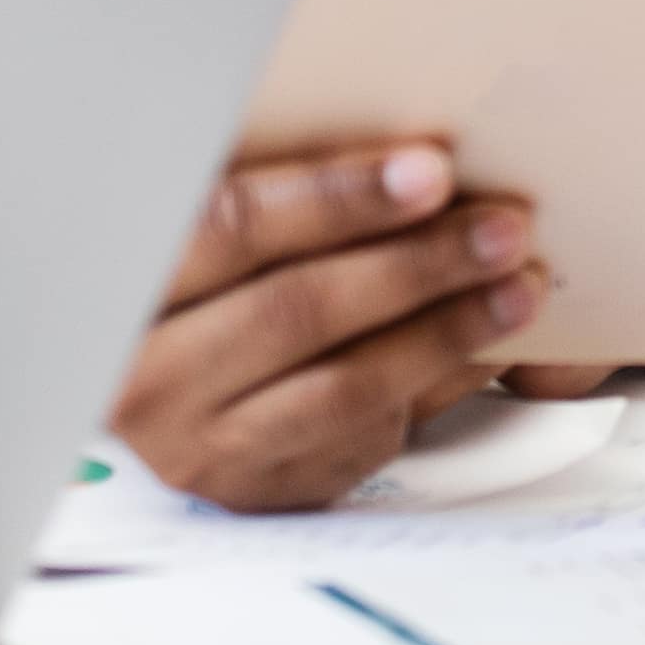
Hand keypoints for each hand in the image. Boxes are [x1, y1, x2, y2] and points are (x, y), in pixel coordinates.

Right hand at [115, 142, 556, 515]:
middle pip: (299, 311)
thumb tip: (415, 153)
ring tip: (518, 285)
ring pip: (344, 386)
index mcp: (126, 280)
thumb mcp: (200, 220)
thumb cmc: (194, 283)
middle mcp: (149, 377)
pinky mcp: (257, 491)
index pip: (233, 228)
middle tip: (502, 228)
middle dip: (418, 264)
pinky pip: (362, 438)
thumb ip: (274, 187)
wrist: (156, 392)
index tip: (429, 170)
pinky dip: (436, 385)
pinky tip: (484, 344)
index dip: (337, 197)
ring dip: (448, 330)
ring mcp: (200, 447)